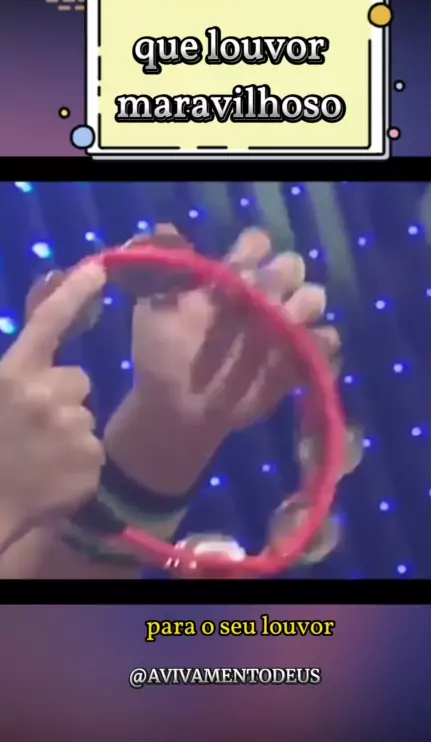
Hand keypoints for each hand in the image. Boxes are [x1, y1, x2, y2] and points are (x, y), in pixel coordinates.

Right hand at [0, 263, 105, 552]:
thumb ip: (18, 367)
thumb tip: (40, 336)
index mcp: (13, 375)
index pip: (49, 321)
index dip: (75, 292)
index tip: (100, 267)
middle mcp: (47, 395)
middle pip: (77, 379)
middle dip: (61, 396)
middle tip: (33, 426)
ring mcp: (72, 429)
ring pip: (84, 418)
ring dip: (68, 432)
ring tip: (37, 458)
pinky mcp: (91, 462)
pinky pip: (92, 453)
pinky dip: (77, 466)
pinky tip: (51, 479)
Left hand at [130, 225, 339, 431]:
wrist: (176, 406)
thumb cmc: (162, 352)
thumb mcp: (152, 307)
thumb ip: (163, 269)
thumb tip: (166, 230)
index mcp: (232, 274)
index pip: (257, 243)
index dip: (252, 252)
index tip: (235, 272)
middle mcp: (264, 292)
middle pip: (291, 265)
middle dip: (279, 280)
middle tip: (256, 305)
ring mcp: (286, 324)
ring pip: (313, 298)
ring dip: (299, 312)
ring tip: (274, 333)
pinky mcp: (301, 358)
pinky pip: (328, 342)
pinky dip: (317, 349)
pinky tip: (291, 362)